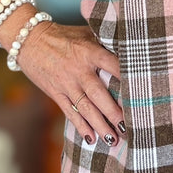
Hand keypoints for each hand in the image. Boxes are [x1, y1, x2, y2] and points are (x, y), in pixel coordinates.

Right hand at [17, 21, 123, 145]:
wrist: (30, 40)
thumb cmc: (64, 35)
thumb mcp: (85, 33)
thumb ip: (104, 42)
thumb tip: (130, 48)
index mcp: (89, 52)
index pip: (113, 66)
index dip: (128, 78)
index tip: (142, 92)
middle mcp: (78, 69)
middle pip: (99, 94)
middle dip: (114, 113)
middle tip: (129, 127)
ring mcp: (66, 83)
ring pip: (85, 108)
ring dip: (100, 125)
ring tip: (113, 139)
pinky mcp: (55, 93)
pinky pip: (69, 112)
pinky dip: (80, 126)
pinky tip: (91, 138)